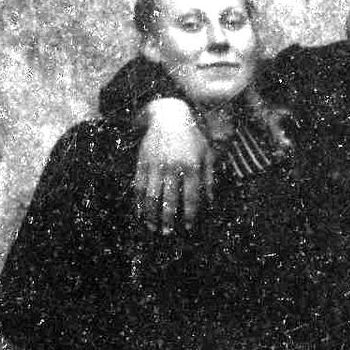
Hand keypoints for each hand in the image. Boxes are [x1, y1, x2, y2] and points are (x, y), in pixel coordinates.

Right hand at [134, 98, 211, 233]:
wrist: (169, 116)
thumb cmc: (192, 136)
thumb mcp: (207, 154)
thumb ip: (209, 178)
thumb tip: (211, 202)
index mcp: (191, 166)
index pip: (191, 197)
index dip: (190, 214)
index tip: (189, 227)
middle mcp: (172, 167)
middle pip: (168, 199)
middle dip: (168, 219)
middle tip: (168, 233)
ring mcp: (155, 165)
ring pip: (150, 195)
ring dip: (151, 214)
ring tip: (153, 227)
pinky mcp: (142, 162)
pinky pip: (138, 186)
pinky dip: (138, 202)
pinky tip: (140, 213)